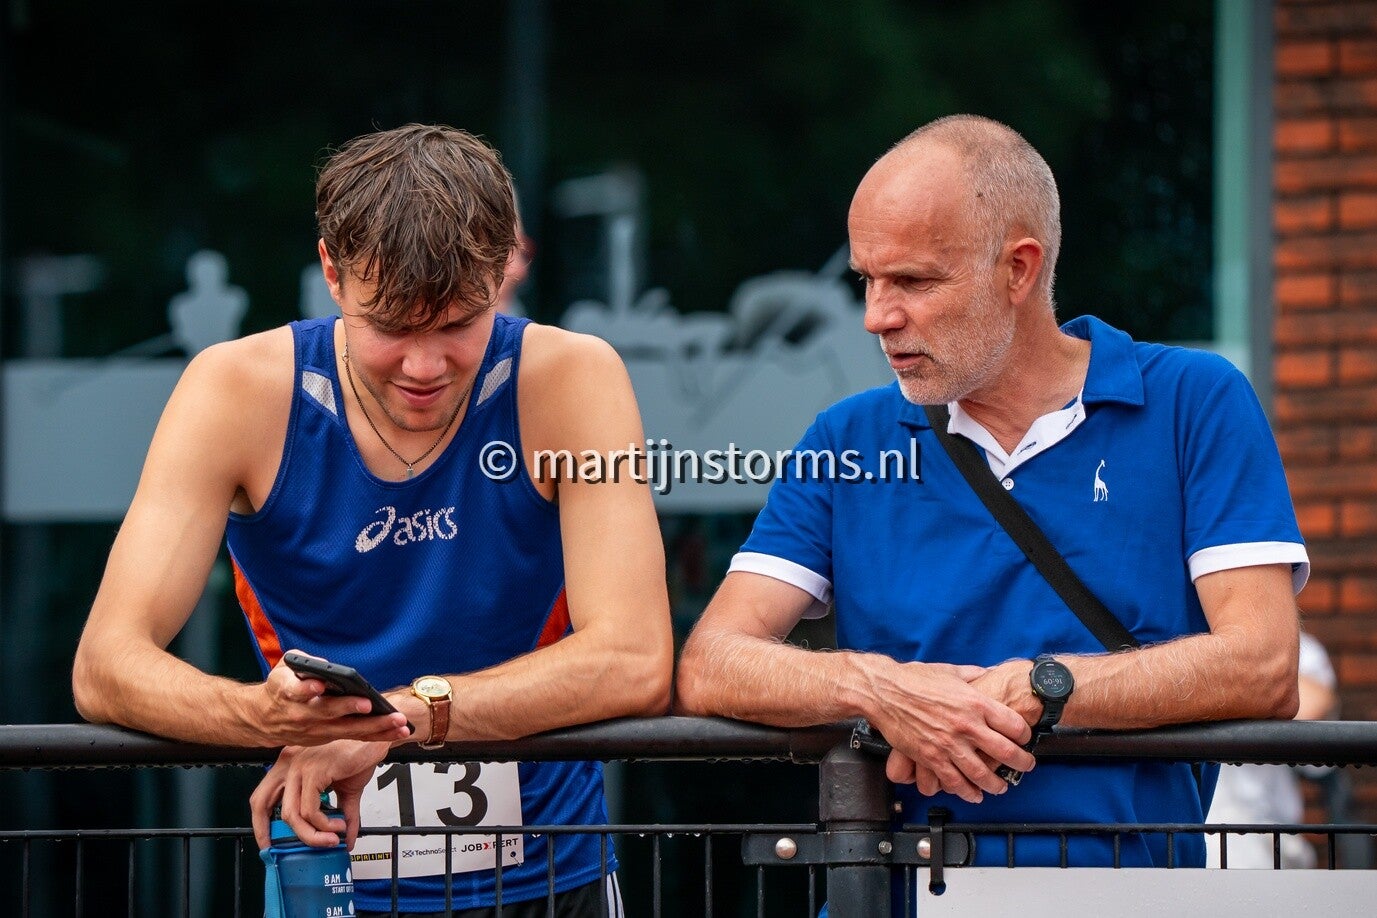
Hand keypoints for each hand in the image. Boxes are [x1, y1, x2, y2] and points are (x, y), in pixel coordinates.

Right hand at [245, 651, 412, 746]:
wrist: (264, 719)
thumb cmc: (279, 688)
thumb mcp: (283, 669)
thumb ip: (303, 662)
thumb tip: (325, 665)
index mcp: (286, 692)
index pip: (295, 690)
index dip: (306, 688)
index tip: (318, 685)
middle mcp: (301, 714)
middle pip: (327, 712)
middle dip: (350, 708)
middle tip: (369, 704)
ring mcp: (315, 730)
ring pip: (346, 729)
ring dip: (374, 726)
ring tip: (397, 721)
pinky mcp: (328, 737)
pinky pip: (355, 737)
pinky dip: (377, 735)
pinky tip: (398, 732)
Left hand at [250, 739, 388, 849]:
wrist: (378, 741)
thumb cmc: (361, 756)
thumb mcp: (346, 791)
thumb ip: (341, 814)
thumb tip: (345, 840)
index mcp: (291, 764)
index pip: (262, 796)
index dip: (260, 822)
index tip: (269, 842)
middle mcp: (290, 763)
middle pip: (262, 804)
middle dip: (266, 831)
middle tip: (286, 850)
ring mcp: (300, 767)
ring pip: (291, 815)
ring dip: (313, 835)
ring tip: (332, 839)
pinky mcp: (314, 771)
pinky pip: (310, 811)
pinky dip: (324, 825)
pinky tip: (339, 826)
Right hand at [868, 661, 1033, 804]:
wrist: (884, 691)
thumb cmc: (913, 679)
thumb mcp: (949, 671)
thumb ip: (972, 675)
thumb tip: (987, 673)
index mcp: (975, 702)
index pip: (1013, 724)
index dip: (1024, 734)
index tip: (1024, 738)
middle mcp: (966, 725)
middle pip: (1005, 752)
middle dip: (1021, 763)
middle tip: (1026, 766)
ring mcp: (949, 744)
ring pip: (982, 773)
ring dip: (996, 784)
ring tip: (1001, 786)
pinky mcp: (931, 758)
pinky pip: (953, 781)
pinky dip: (967, 791)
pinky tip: (973, 794)